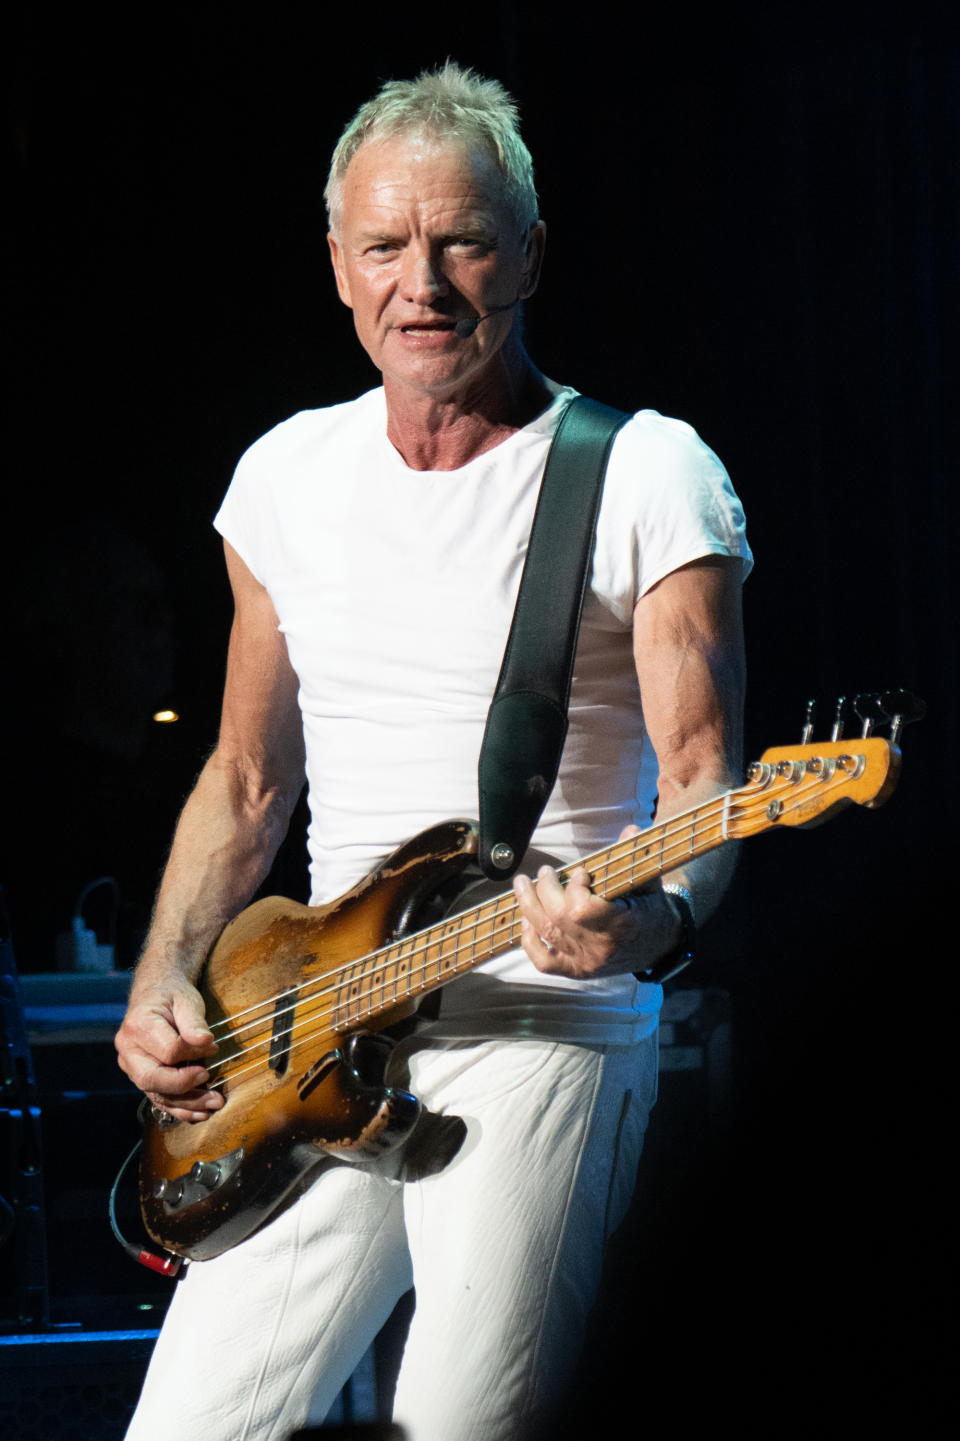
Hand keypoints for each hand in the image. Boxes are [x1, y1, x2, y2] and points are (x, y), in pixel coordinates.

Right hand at [115, 971, 222, 1122]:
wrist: (156, 995)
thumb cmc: (171, 995)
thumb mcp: (186, 999)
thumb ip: (193, 1020)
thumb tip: (204, 1040)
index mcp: (138, 1025)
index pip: (168, 1050)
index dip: (194, 1052)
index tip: (213, 1045)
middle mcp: (128, 1050)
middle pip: (152, 1078)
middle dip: (184, 1086)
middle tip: (210, 1082)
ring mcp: (132, 1067)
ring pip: (156, 1094)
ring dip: (187, 1104)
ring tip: (213, 1105)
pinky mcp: (141, 1077)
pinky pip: (158, 1098)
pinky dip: (179, 1109)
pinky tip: (199, 1112)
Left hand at [512, 827, 683, 979]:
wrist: (660, 947)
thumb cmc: (651, 910)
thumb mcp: (648, 882)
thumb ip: (635, 856)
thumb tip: (630, 830)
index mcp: (622, 925)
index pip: (582, 910)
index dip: (574, 888)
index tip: (581, 873)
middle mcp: (601, 948)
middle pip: (558, 918)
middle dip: (545, 889)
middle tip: (546, 871)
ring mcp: (586, 962)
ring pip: (546, 934)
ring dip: (529, 905)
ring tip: (523, 884)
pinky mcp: (576, 971)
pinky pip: (544, 961)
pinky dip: (529, 941)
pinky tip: (527, 921)